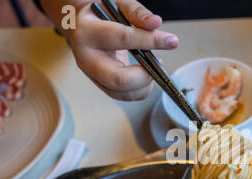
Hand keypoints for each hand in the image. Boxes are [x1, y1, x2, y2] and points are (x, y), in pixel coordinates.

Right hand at [43, 0, 178, 100]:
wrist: (79, 25)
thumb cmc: (101, 13)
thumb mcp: (117, 5)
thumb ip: (137, 12)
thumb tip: (156, 23)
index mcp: (88, 32)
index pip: (123, 39)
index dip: (151, 41)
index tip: (172, 41)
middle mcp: (86, 58)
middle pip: (118, 79)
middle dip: (144, 76)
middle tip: (159, 63)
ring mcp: (92, 75)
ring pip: (122, 93)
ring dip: (145, 84)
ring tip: (153, 67)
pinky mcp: (100, 85)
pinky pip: (124, 96)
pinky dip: (140, 89)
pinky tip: (145, 75)